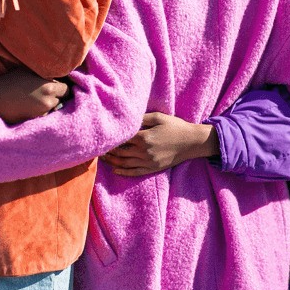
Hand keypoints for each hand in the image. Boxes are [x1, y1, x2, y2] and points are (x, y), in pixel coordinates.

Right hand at [0, 68, 69, 123]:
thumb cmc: (10, 81)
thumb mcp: (29, 71)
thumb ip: (46, 73)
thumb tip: (57, 73)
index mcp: (49, 87)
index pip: (67, 89)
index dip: (62, 87)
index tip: (56, 85)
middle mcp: (48, 102)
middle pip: (61, 100)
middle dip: (56, 96)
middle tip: (45, 92)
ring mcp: (42, 114)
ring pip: (52, 109)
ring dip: (48, 105)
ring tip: (36, 99)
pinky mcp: (34, 121)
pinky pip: (43, 116)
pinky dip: (40, 112)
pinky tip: (30, 107)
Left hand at [102, 112, 218, 176]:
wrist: (192, 142)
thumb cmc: (175, 126)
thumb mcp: (158, 117)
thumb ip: (141, 118)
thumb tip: (127, 120)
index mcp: (144, 137)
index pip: (121, 139)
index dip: (111, 139)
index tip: (102, 137)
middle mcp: (144, 151)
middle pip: (120, 152)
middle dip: (108, 151)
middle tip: (97, 149)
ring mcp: (149, 161)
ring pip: (125, 163)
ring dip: (112, 161)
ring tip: (102, 158)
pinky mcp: (153, 168)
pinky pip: (135, 172)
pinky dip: (124, 172)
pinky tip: (115, 170)